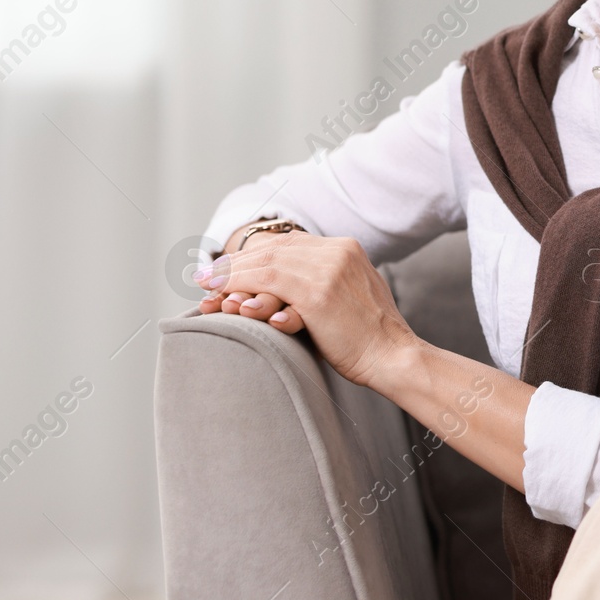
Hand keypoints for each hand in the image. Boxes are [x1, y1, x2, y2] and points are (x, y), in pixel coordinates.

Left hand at [193, 232, 419, 388]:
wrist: (393, 357)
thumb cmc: (369, 337)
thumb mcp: (350, 296)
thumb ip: (325, 281)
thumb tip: (285, 288)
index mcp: (347, 249)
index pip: (289, 243)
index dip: (254, 254)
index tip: (227, 268)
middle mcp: (338, 252)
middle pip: (274, 249)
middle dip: (235, 264)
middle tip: (205, 277)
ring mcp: (330, 270)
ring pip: (266, 263)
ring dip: (231, 276)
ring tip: (208, 289)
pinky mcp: (319, 293)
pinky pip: (269, 282)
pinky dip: (243, 287)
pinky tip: (228, 300)